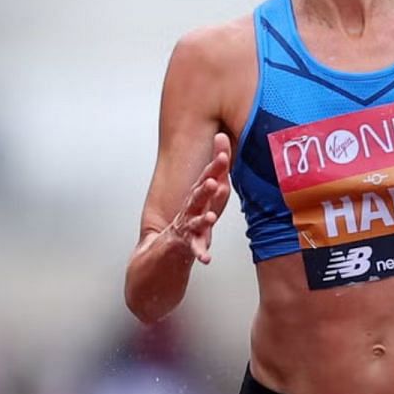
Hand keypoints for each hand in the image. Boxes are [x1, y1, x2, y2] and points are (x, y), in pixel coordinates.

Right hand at [169, 133, 231, 263]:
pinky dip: (200, 254)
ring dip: (202, 219)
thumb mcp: (210, 188)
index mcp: (199, 193)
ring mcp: (188, 225)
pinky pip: (195, 249)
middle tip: (212, 182)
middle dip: (205, 188)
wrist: (169, 243)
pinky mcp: (187, 243)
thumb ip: (218, 165)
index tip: (223, 154)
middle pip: (198, 196)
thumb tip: (221, 135)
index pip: (207, 176)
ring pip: (194, 221)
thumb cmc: (195, 212)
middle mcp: (191, 207)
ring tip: (210, 217)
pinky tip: (206, 258)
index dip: (215, 165)